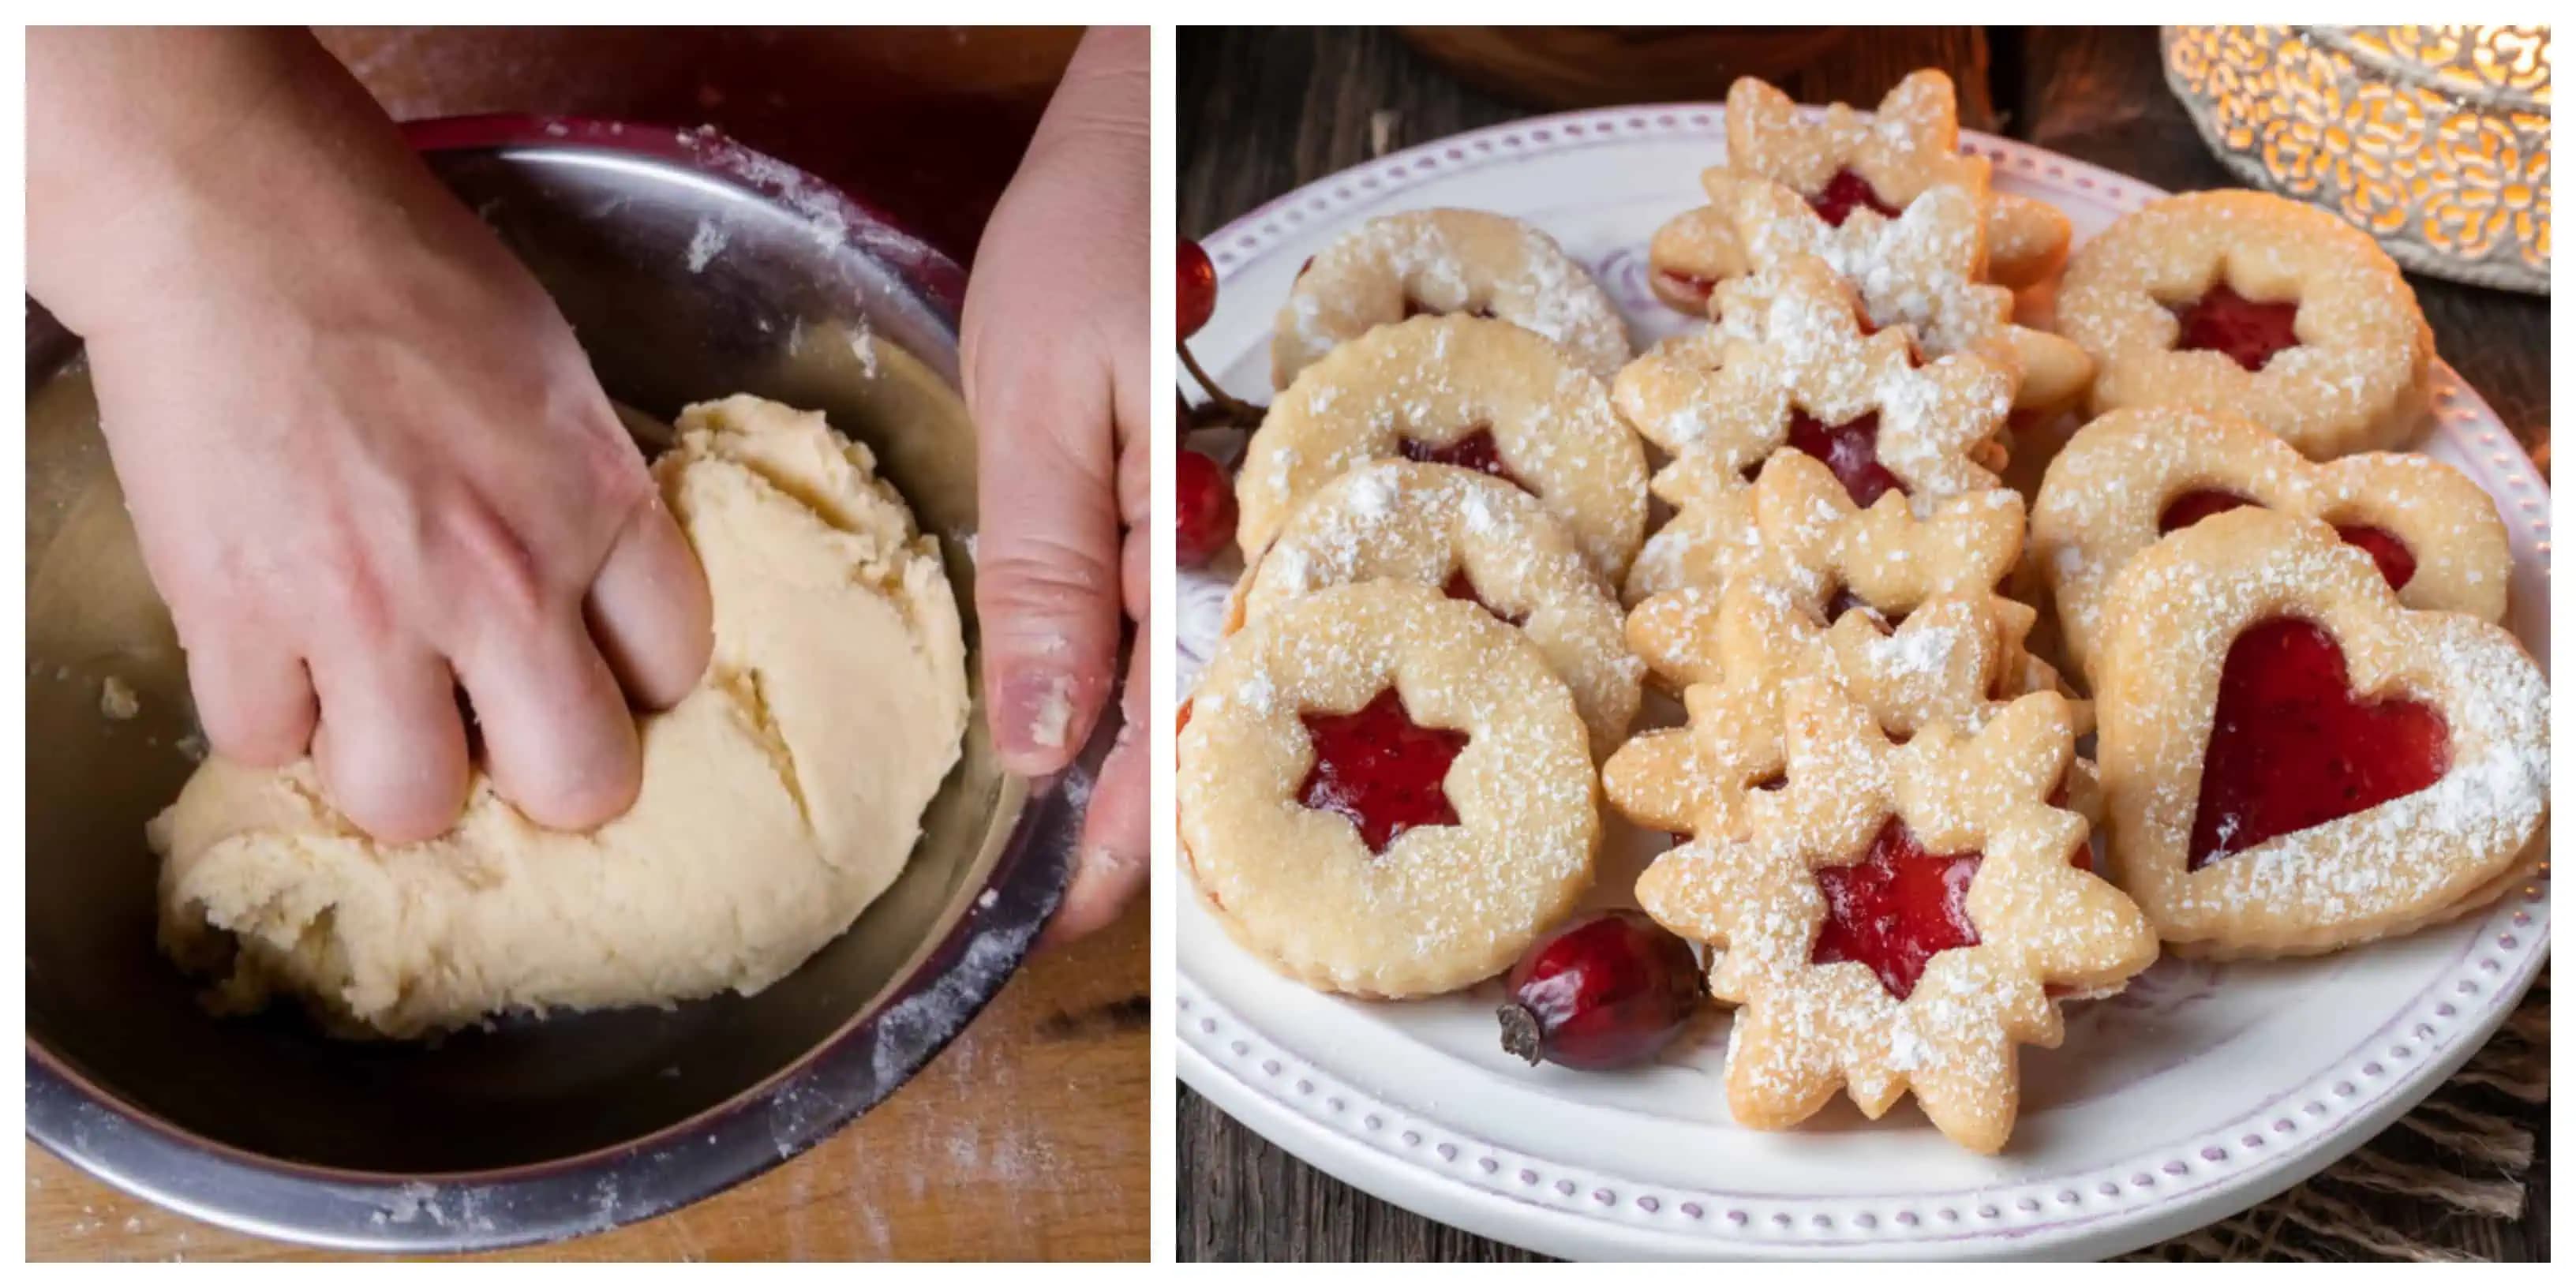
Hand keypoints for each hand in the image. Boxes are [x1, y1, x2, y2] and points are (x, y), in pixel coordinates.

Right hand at [30, 30, 711, 841]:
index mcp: (598, 505)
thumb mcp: (554, 380)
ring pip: (411, 804)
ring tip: (373, 706)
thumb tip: (594, 594)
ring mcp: (368, 611)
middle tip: (502, 738)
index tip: (596, 673)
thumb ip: (585, 499)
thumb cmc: (403, 271)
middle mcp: (504, 579)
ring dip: (392, 769)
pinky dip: (265, 714)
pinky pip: (263, 746)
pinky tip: (272, 650)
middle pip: (580, 784)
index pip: (677, 671)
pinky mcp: (236, 618)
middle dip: (544, 780)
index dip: (636, 688)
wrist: (238, 216)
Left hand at [960, 26, 1149, 944]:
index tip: (1065, 925)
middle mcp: (1221, 550)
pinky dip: (1118, 675)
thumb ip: (1049, 577)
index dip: (1121, 846)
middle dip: (1124, 827)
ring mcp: (1210, 527)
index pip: (1166, 734)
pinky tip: (1080, 712)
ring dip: (1121, 764)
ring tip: (1064, 843)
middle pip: (1184, 727)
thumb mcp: (1045, 403)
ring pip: (1174, 681)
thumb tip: (1041, 739)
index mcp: (1190, 541)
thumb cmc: (1101, 227)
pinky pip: (1161, 614)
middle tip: (1056, 908)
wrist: (1147, 116)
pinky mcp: (1184, 495)